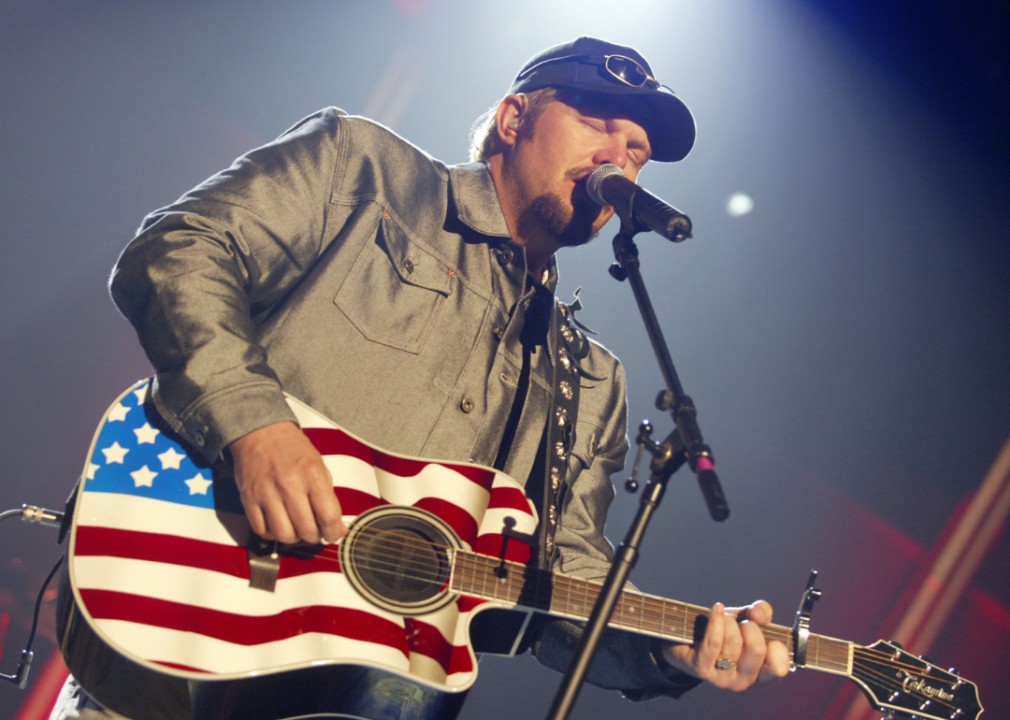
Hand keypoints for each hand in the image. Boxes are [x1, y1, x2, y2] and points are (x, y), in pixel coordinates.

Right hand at [229, 421, 345, 544]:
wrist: (261, 432)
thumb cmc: (292, 448)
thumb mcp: (319, 465)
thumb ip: (329, 497)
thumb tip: (339, 527)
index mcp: (312, 474)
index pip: (329, 516)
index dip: (334, 532)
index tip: (334, 533)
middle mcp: (290, 485)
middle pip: (307, 530)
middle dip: (315, 537)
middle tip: (316, 532)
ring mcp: (267, 493)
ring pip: (283, 535)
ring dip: (294, 539)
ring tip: (297, 529)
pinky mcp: (249, 499)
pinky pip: (262, 530)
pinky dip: (272, 534)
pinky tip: (279, 524)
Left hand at [662, 600, 789, 690]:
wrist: (689, 639)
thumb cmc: (724, 632)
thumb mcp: (748, 620)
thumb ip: (762, 613)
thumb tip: (758, 616)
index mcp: (760, 674)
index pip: (778, 667)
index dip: (776, 645)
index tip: (765, 634)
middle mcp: (744, 681)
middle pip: (757, 649)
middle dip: (749, 627)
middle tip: (741, 623)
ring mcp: (722, 678)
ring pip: (734, 642)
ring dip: (729, 622)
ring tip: (724, 619)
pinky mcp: (702, 669)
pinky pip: (714, 641)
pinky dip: (716, 620)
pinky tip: (717, 609)